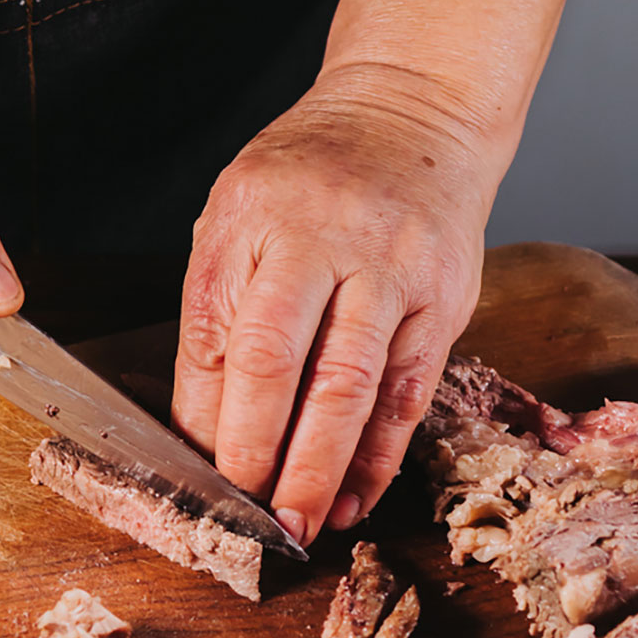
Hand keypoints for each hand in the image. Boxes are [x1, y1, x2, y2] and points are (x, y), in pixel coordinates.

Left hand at [172, 73, 495, 541]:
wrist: (415, 113)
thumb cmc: (311, 177)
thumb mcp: (239, 215)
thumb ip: (218, 311)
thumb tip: (199, 428)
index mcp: (254, 215)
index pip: (217, 332)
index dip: (204, 415)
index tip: (193, 477)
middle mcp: (323, 237)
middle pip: (280, 360)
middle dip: (258, 450)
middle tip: (244, 517)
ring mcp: (391, 267)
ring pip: (351, 386)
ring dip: (322, 468)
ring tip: (299, 524)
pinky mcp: (444, 299)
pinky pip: (408, 392)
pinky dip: (379, 455)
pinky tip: (355, 497)